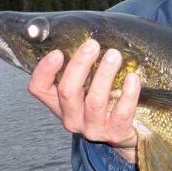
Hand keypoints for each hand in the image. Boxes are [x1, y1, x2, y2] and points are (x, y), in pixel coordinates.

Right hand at [27, 38, 140, 162]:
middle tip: (93, 45)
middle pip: (68, 92)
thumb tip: (87, 36)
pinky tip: (133, 77)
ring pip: (94, 101)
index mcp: (59, 103)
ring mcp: (93, 128)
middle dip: (80, 65)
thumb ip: (82, 68)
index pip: (39, 89)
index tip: (58, 52)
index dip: (44, 70)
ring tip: (114, 55)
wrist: (125, 134)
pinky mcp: (115, 134)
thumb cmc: (104, 101)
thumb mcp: (87, 87)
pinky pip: (121, 113)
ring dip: (104, 75)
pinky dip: (129, 93)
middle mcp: (72, 118)